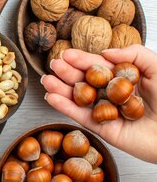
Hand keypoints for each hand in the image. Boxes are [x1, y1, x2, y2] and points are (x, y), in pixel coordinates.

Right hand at [42, 45, 156, 163]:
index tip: (66, 54)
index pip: (98, 67)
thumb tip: (105, 53)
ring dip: (60, 89)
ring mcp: (107, 112)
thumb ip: (133, 54)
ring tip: (46, 80)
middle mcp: (113, 95)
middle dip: (67, 73)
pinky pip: (80, 116)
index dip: (81, 60)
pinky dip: (64, 107)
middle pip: (84, 81)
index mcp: (125, 79)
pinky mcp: (103, 129)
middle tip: (53, 65)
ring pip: (78, 98)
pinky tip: (52, 97)